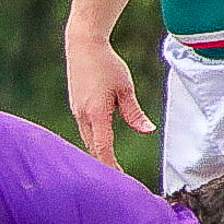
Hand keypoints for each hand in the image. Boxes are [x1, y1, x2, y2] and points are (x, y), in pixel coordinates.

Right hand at [66, 35, 153, 167]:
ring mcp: (76, 111)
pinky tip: (102, 143)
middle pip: (93, 148)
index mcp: (96, 113)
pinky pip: (84, 129)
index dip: (111, 166)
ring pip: (88, 139)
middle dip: (104, 163)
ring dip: (99, 151)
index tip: (121, 178)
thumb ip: (134, 112)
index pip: (103, 148)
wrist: (83, 46)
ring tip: (111, 164)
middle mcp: (83, 115)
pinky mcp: (76, 106)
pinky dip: (94, 139)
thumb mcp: (125, 88)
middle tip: (119, 177)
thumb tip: (147, 130)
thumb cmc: (106, 64)